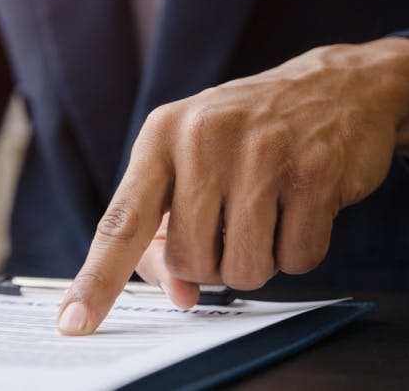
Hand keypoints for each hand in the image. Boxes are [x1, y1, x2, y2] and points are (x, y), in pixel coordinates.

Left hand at [58, 37, 408, 334]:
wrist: (335, 86)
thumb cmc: (245, 136)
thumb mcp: (189, 161)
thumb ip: (167, 229)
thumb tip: (180, 295)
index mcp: (159, 137)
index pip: (121, 223)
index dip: (97, 279)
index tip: (73, 322)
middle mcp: (202, 139)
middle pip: (190, 262)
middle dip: (212, 260)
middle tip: (232, 219)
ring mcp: (261, 153)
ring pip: (243, 271)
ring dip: (258, 260)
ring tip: (268, 212)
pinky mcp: (314, 172)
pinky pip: (298, 260)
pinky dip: (301, 250)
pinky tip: (303, 206)